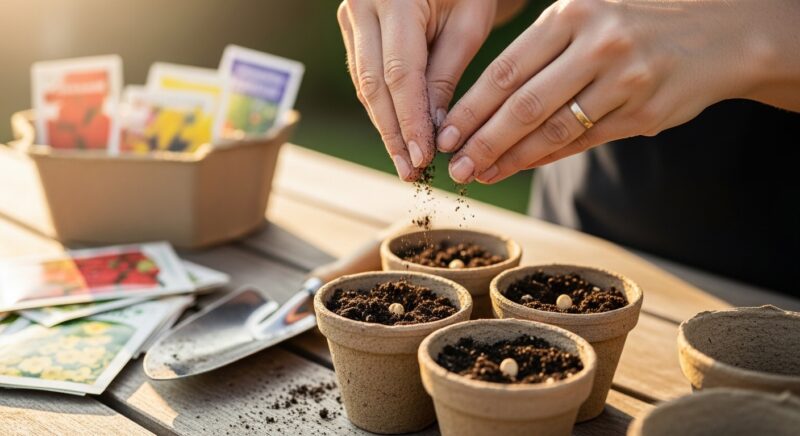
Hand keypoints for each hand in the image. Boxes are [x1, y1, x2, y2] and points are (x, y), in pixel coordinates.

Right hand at [337, 0, 496, 180]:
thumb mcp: (468, 24)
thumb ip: (445, 75)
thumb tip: (432, 131)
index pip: (399, 73)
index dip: (409, 120)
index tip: (422, 158)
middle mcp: (363, 5)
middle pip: (373, 84)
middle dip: (392, 133)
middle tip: (409, 172)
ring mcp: (351, 15)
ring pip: (364, 83)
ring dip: (385, 125)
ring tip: (405, 162)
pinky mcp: (352, 27)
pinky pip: (364, 74)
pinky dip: (381, 106)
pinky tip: (397, 134)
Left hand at [439, 0, 799, 183]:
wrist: (720, 34)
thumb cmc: (636, 25)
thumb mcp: (588, 17)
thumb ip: (541, 54)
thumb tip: (484, 110)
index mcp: (573, 13)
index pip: (506, 70)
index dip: (470, 107)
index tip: (444, 132)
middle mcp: (598, 44)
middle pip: (523, 104)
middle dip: (481, 141)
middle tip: (455, 166)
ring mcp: (624, 80)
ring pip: (553, 129)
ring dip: (509, 157)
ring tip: (479, 174)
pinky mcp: (644, 113)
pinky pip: (583, 141)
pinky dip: (546, 156)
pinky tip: (519, 166)